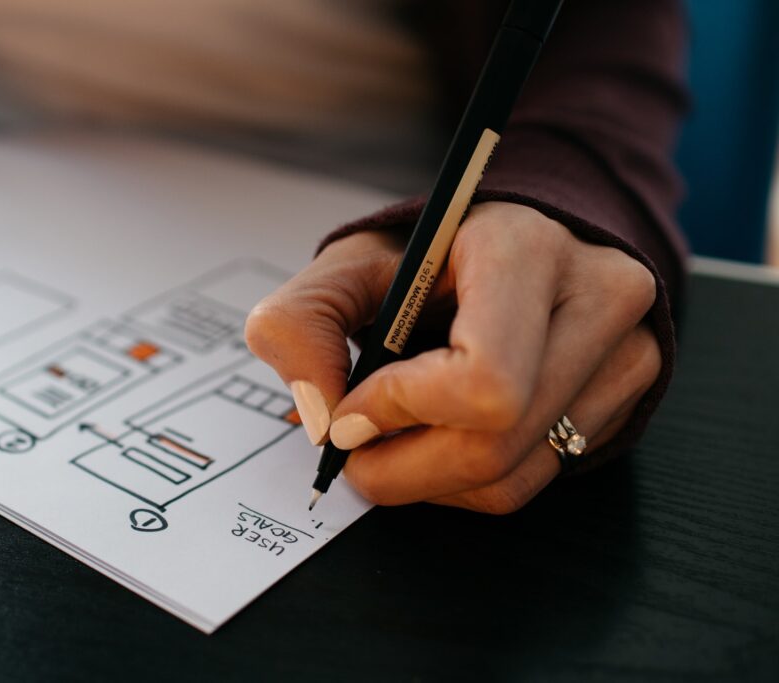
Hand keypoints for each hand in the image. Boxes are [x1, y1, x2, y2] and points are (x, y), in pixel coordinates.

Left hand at [246, 201, 660, 512]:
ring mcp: (626, 356)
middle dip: (398, 466)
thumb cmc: (432, 252)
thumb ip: (301, 322)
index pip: (483, 379)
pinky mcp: (622, 402)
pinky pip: (530, 483)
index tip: (351, 408)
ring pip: (510, 479)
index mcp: (526, 249)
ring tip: (388, 441)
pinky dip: (462, 482)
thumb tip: (320, 418)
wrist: (517, 245)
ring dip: (424, 481)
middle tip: (352, 447)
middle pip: (493, 445)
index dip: (401, 411)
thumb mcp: (349, 262)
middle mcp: (598, 299)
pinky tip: (436, 441)